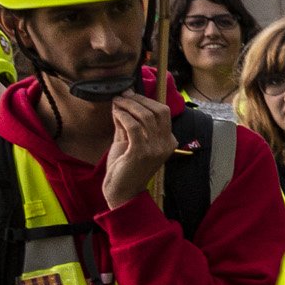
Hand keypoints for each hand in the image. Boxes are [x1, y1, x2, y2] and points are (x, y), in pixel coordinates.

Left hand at [103, 89, 176, 206]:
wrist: (122, 191)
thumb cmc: (125, 167)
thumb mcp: (128, 140)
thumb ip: (127, 123)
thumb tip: (122, 102)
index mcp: (169, 141)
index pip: (163, 112)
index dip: (146, 100)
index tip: (129, 94)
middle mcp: (166, 144)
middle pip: (158, 111)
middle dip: (138, 100)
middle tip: (122, 96)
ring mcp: (156, 149)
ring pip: (145, 116)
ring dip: (128, 106)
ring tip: (116, 102)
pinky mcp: (142, 152)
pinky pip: (134, 126)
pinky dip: (123, 116)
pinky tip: (116, 113)